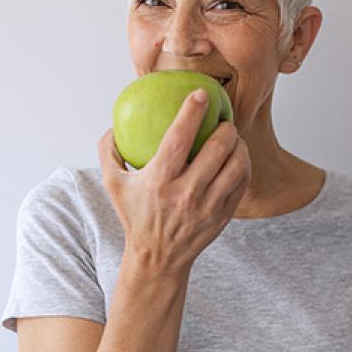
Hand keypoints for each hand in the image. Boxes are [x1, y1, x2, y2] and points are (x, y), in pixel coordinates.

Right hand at [97, 89, 250, 273]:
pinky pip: (242, 182)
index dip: (193, 111)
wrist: (158, 258)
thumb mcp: (113, 185)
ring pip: (236, 165)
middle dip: (225, 126)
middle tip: (222, 119)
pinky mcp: (223, 215)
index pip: (180, 137)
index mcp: (159, 180)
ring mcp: (208, 206)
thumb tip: (113, 123)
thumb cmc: (136, 215)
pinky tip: (237, 157)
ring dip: (238, 144)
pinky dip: (243, 165)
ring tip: (232, 137)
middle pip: (217, 148)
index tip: (201, 94)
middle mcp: (186, 193)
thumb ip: (109, 151)